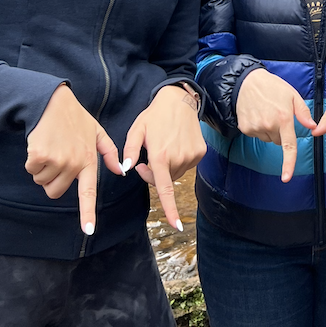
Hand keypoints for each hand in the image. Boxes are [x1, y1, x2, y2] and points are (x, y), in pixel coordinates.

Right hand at [26, 83, 123, 234]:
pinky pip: (32, 170)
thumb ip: (109, 152)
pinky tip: (40, 145)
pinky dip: (33, 161)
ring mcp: (57, 160)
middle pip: (55, 192)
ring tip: (51, 148)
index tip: (88, 230)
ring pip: (42, 182)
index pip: (88, 192)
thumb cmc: (75, 119)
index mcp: (88, 161)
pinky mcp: (40, 155)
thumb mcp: (97, 132)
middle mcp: (74, 163)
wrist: (52, 103)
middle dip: (52, 181)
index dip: (87, 213)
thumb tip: (121, 171)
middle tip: (56, 158)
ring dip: (42, 170)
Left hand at [122, 85, 205, 230]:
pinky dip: (179, 160)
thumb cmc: (154, 116)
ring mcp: (192, 156)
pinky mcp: (200, 152)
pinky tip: (175, 143)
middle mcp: (178, 158)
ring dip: (167, 167)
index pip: (165, 189)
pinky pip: (187, 165)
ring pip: (176, 173)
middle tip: (145, 160)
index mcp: (160, 156)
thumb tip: (125, 169)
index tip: (176, 225)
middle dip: (154, 176)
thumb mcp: (136, 130)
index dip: (170, 210)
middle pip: (165, 181)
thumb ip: (129, 151)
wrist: (180, 100)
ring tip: (163, 147)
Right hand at [236, 67, 315, 182]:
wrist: (246, 82)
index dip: (288, 163)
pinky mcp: (245, 128)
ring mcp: (255, 128)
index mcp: (283, 118)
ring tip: (266, 111)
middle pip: (279, 141)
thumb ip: (303, 112)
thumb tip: (313, 127)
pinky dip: (258, 128)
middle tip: (277, 114)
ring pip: (268, 138)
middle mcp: (269, 125)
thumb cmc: (272, 87)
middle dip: (280, 132)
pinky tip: (257, 113)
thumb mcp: (292, 95)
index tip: (286, 177)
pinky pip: (256, 135)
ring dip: (269, 130)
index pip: (288, 145)